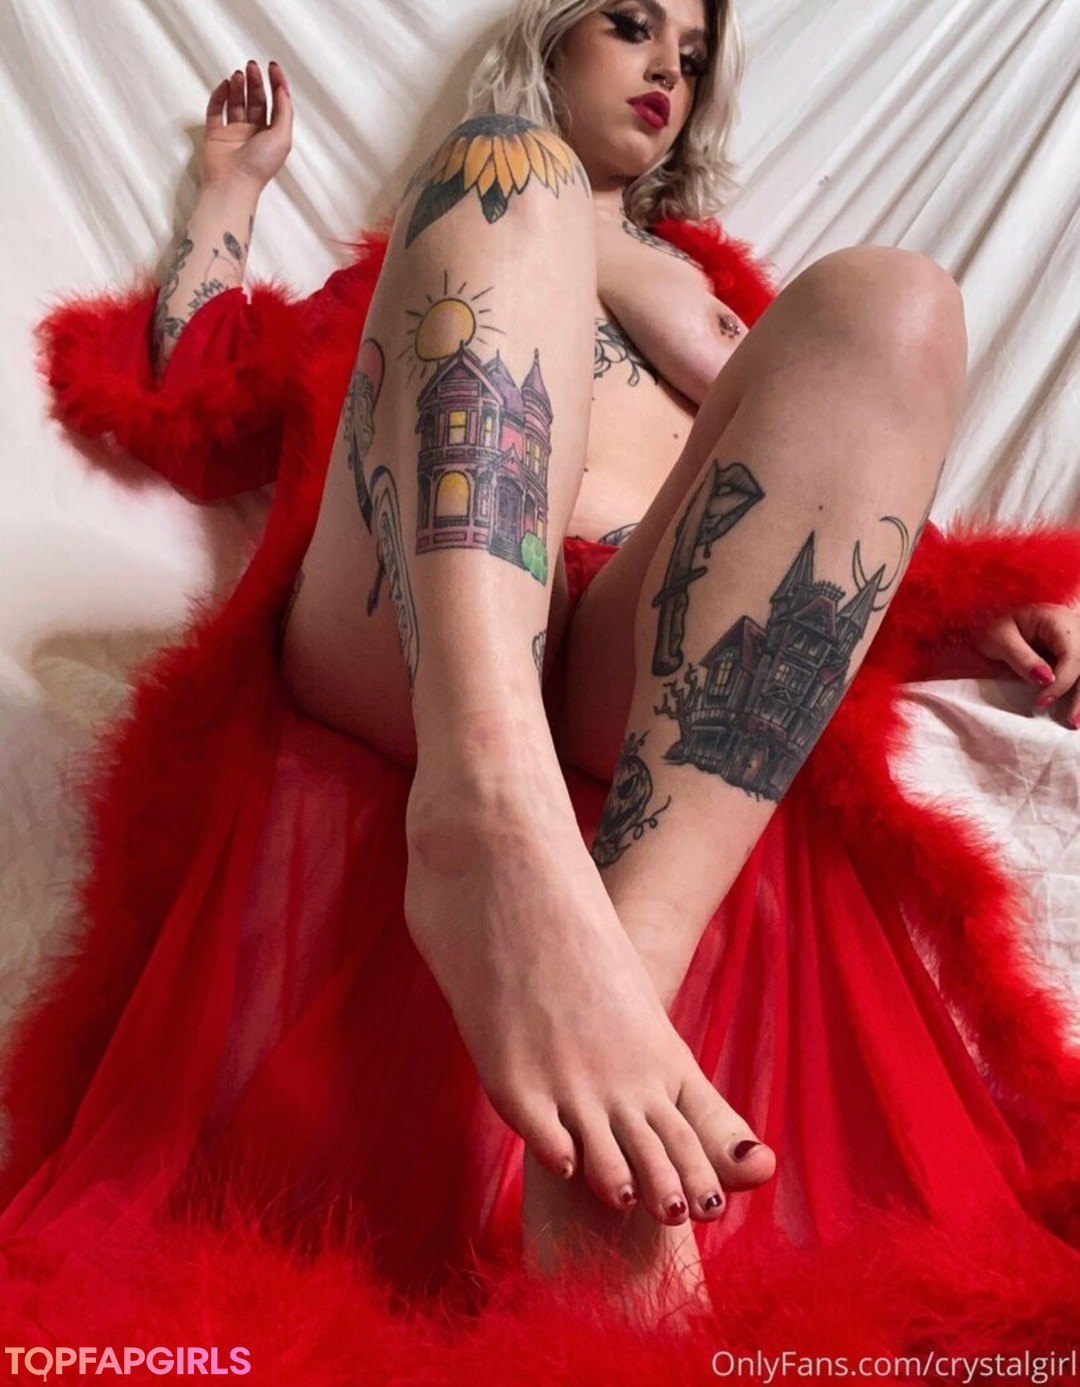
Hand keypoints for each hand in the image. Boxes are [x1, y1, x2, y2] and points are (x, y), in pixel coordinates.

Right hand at [200, 60, 292, 190]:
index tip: (272, 67)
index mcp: (272, 135)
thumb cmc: (259, 165)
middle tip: (251, 66)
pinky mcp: (215, 134)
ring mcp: (234, 133)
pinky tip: (224, 86)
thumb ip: (285, 111)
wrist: (233, 183)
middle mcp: (254, 133)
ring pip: (236, 103)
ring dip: (238, 87)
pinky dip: (219, 96)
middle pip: (256, 100)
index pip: (276, 104)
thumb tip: (282, 89)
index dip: (276, 84)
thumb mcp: (282, 137)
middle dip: (255, 82)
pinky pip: (216, 110)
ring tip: (238, 75)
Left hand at [973, 603, 1079, 725]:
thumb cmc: (993, 626)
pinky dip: (1079, 691)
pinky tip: (1077, 711)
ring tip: (1075, 722)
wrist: (994, 620)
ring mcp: (1078, 641)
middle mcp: (1075, 628)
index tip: (1041, 703)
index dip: (1061, 682)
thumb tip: (1045, 679)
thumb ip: (1022, 658)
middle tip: (1071, 722)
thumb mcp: (999, 639)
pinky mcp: (1075, 654)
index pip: (1072, 654)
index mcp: (1057, 620)